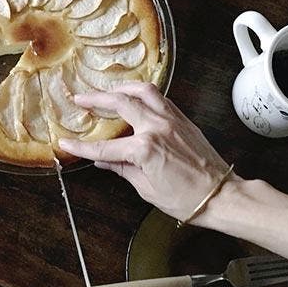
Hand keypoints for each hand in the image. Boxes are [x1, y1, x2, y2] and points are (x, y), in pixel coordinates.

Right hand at [58, 82, 238, 224]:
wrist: (221, 196)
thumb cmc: (187, 199)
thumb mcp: (147, 189)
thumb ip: (123, 169)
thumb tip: (103, 161)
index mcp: (145, 149)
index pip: (104, 147)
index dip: (82, 146)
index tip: (66, 142)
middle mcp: (157, 128)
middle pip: (120, 103)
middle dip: (96, 99)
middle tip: (81, 98)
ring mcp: (171, 120)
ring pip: (143, 91)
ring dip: (122, 88)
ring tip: (108, 91)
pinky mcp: (183, 119)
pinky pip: (160, 98)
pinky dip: (144, 94)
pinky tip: (135, 97)